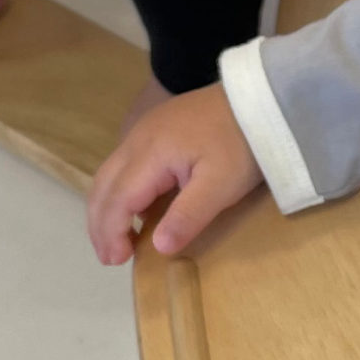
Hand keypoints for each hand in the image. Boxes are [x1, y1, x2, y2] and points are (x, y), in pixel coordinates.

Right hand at [87, 85, 262, 262]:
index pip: (117, 200)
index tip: (117, 262)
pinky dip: (119, 192)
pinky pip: (124, 164)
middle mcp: (137, 140)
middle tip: (110, 258)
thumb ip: (188, 216)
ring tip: (116, 239)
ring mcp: (144, 130)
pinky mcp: (155, 128)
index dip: (112, 233)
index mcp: (150, 154)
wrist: (259, 97)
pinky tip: (135, 210)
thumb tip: (158, 248)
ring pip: (109, 174)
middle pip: (104, 186)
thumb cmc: (242, 143)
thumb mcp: (221, 185)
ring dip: (106, 208)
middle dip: (100, 224)